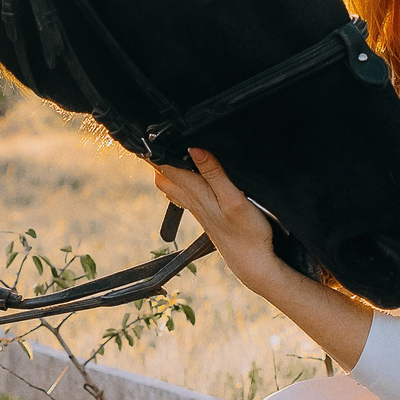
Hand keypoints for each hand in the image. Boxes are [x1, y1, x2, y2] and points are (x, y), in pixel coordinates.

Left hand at [154, 148, 284, 291]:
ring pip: (171, 187)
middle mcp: (192, 200)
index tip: (148, 136)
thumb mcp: (233, 198)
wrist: (252, 262)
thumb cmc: (247, 233)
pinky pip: (183, 195)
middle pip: (164, 176)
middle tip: (156, 141)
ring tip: (165, 154)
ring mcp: (197, 209)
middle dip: (157, 159)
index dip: (156, 151)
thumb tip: (194, 149)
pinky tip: (181, 180)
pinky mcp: (205, 215)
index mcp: (196, 192)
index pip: (167, 168)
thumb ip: (214, 173)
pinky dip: (178, 183)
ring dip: (166, 171)